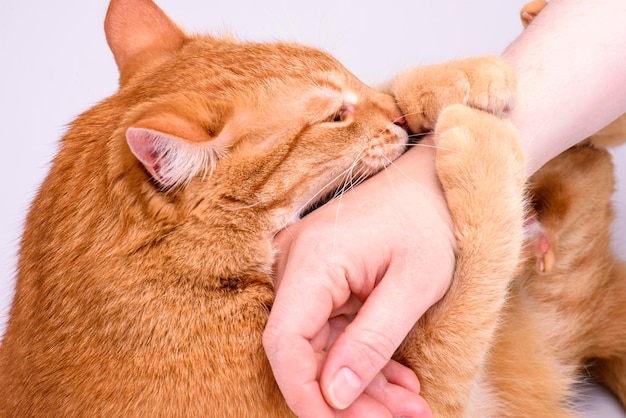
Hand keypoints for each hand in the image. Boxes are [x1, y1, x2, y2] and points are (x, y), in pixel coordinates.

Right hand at [263, 139, 455, 416]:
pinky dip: (365, 360)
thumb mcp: (414, 285)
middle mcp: (296, 264)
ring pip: (321, 348)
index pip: (285, 342)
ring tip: (410, 405)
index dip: (305, 394)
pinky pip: (333, 332)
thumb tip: (334, 395)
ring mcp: (306, 272)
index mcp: (313, 260)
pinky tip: (400, 381)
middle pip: (305, 352)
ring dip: (364, 384)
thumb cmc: (430, 221)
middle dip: (349, 397)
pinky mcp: (321, 280)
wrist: (432, 182)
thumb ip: (373, 342)